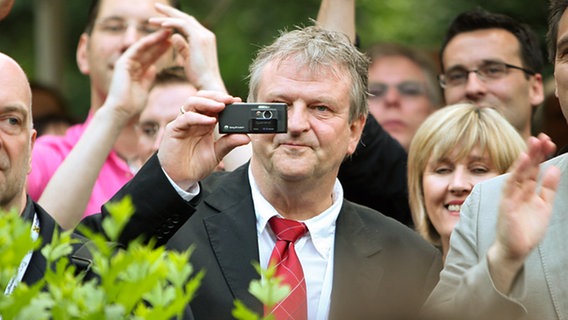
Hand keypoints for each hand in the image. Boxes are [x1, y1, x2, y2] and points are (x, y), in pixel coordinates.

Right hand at [104, 28, 172, 121]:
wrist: (121, 113)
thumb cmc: (132, 106)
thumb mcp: (144, 89)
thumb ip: (148, 78)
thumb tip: (154, 69)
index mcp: (136, 72)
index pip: (151, 58)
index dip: (162, 50)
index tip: (174, 44)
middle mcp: (130, 65)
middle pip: (148, 51)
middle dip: (161, 42)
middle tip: (173, 33)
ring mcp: (125, 63)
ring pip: (143, 48)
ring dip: (156, 39)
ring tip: (168, 32)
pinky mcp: (122, 63)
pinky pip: (136, 50)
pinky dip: (147, 43)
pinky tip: (157, 38)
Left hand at [151, 3, 226, 92]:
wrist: (208, 85)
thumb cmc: (199, 77)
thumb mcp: (188, 60)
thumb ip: (182, 47)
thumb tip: (173, 37)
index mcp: (205, 39)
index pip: (188, 23)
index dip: (174, 18)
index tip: (161, 18)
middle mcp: (206, 34)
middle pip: (186, 18)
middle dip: (170, 12)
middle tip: (156, 6)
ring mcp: (204, 35)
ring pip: (183, 19)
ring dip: (167, 16)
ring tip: (152, 19)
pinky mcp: (199, 39)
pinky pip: (183, 25)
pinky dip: (171, 23)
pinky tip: (161, 24)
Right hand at [157, 91, 249, 188]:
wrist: (180, 179)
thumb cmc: (195, 165)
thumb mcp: (217, 153)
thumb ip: (229, 143)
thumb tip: (246, 137)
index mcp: (204, 123)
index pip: (213, 104)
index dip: (224, 100)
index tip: (238, 101)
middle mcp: (193, 120)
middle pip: (202, 98)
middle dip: (216, 96)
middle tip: (230, 100)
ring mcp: (183, 123)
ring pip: (192, 102)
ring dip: (208, 102)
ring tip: (221, 106)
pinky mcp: (174, 130)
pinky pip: (185, 118)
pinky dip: (198, 117)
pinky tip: (210, 120)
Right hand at [487, 133, 559, 292]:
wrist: (515, 250)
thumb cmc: (527, 230)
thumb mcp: (544, 206)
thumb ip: (548, 189)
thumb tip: (554, 169)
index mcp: (528, 190)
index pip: (535, 168)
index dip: (541, 155)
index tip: (549, 141)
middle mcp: (518, 190)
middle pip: (527, 167)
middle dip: (535, 152)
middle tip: (542, 137)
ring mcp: (511, 195)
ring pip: (519, 172)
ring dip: (526, 157)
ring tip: (533, 143)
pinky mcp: (507, 203)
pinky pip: (511, 184)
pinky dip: (517, 171)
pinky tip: (523, 160)